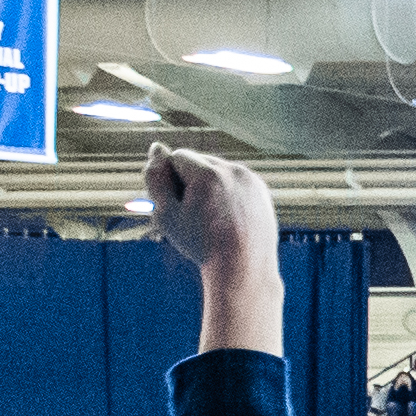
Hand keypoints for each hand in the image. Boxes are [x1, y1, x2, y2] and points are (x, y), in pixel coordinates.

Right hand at [142, 145, 283, 355]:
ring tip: (211, 219)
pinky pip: (234, 182)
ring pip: (217, 171)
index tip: (178, 206)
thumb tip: (156, 148)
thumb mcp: (166, 214)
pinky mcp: (260, 189)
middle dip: (189, 181)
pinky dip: (226, 194)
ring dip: (208, 187)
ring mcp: (250, 179)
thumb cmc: (200, 243)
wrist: (243, 267)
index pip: (176, 157)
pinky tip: (226, 218)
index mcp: (209, 173)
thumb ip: (156, 178)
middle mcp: (233, 170)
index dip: (171, 181)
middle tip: (194, 216)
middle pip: (198, 162)